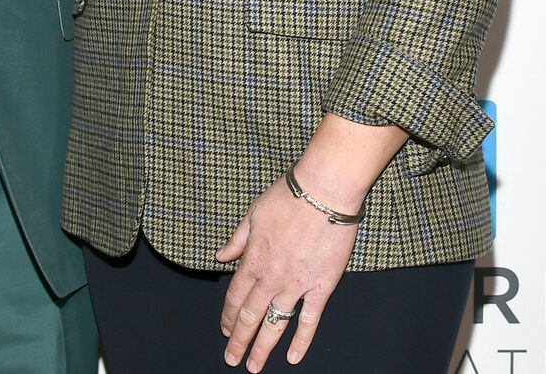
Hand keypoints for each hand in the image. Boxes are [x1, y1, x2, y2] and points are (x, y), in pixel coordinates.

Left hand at [215, 175, 358, 369]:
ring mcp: (297, 284)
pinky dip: (301, 340)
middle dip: (239, 340)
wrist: (324, 189)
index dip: (229, 317)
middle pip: (251, 315)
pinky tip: (293, 357)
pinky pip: (309, 319)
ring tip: (253, 367)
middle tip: (232, 359)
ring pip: (275, 323)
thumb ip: (237, 240)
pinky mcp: (322, 286)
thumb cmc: (289, 195)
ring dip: (262, 347)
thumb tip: (221, 256)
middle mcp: (271, 276)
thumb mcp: (253, 213)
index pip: (236, 296)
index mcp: (253, 258)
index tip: (225, 331)